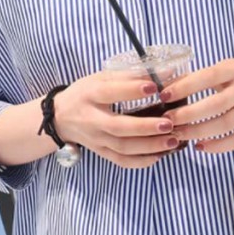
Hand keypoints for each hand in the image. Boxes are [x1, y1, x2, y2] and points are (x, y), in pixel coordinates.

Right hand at [53, 72, 179, 167]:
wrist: (61, 117)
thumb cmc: (86, 93)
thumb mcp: (101, 78)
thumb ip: (130, 75)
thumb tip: (164, 73)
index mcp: (90, 95)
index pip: (110, 93)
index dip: (132, 90)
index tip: (154, 87)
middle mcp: (92, 119)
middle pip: (118, 127)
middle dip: (145, 127)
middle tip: (169, 123)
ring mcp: (96, 140)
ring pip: (123, 148)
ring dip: (150, 146)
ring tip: (173, 140)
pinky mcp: (101, 152)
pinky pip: (122, 161)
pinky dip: (142, 161)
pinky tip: (160, 155)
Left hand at [160, 57, 233, 153]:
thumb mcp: (230, 67)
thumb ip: (203, 77)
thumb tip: (169, 86)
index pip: (208, 76)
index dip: (186, 86)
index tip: (164, 94)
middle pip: (216, 104)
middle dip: (188, 114)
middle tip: (168, 121)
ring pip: (224, 124)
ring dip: (199, 132)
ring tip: (178, 135)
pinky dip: (218, 146)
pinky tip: (200, 146)